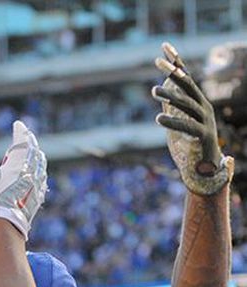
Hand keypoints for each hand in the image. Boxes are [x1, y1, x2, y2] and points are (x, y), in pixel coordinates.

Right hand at [0, 120, 47, 238]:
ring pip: (40, 168)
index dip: (20, 131)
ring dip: (37, 158)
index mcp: (18, 164)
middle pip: (34, 153)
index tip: (18, 124)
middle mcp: (30, 173)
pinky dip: (39, 176)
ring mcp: (35, 188)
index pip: (22, 142)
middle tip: (27, 137)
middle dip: (30, 143)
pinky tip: (38, 181)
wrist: (5, 227)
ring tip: (35, 155)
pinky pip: (41, 184)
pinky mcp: (35, 201)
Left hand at [152, 41, 233, 195]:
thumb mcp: (177, 119)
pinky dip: (173, 122)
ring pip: (187, 104)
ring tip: (153, 92)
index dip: (176, 61)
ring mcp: (206, 120)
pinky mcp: (204, 135)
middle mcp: (204, 107)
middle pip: (187, 86)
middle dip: (173, 72)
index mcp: (197, 101)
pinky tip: (158, 119)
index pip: (186, 77)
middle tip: (157, 61)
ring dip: (170, 97)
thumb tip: (162, 87)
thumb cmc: (189, 143)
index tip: (164, 46)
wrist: (205, 169)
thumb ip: (172, 105)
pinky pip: (187, 127)